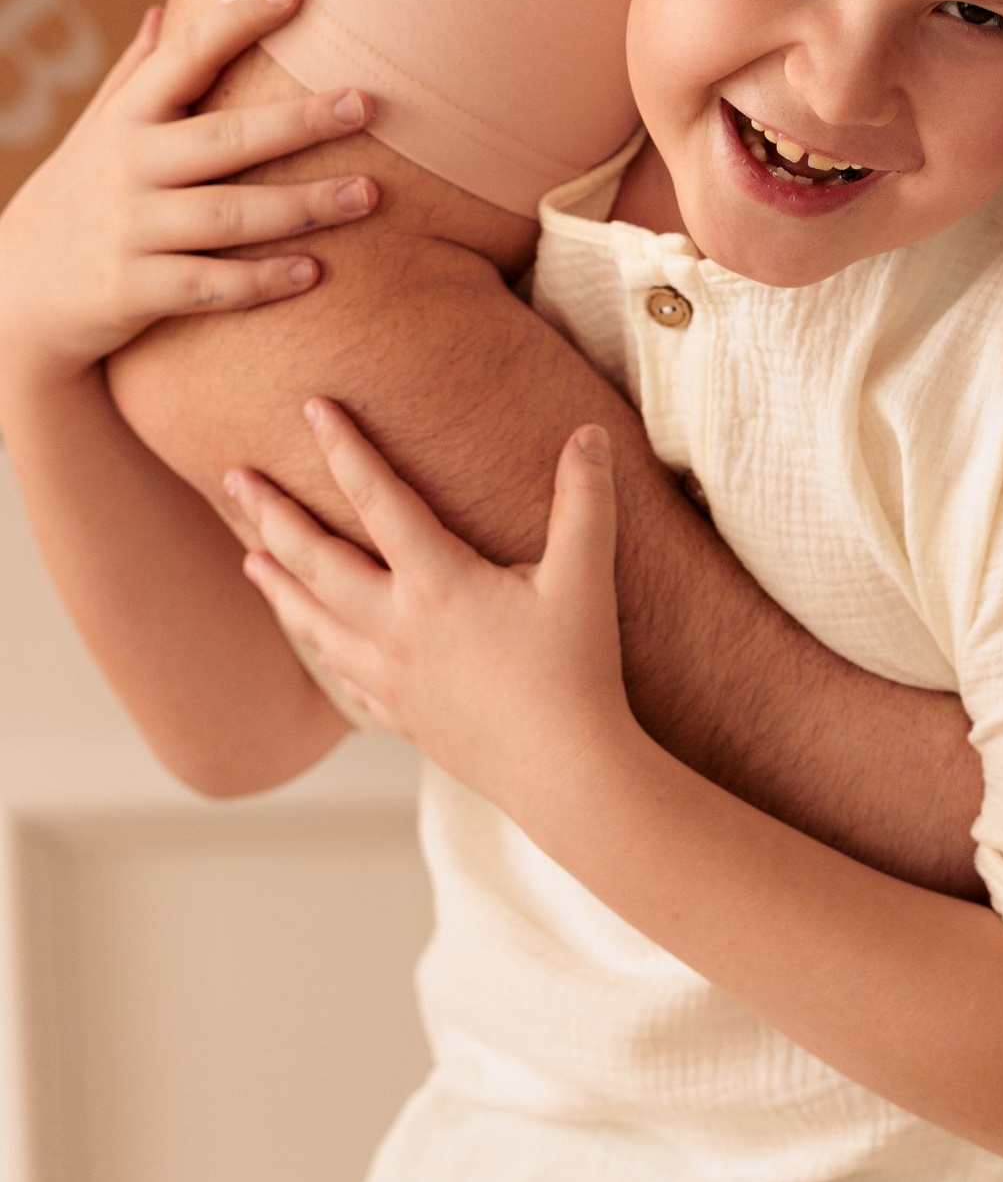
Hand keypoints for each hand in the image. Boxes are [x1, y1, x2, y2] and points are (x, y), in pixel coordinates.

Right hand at [0, 0, 374, 398]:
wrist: (13, 296)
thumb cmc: (75, 200)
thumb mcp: (93, 133)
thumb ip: (134, 76)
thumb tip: (164, 10)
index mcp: (127, 120)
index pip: (187, 57)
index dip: (239, 21)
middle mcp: (128, 168)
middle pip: (225, 138)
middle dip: (299, 121)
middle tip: (368, 103)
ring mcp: (130, 230)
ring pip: (228, 215)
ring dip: (302, 206)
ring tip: (370, 194)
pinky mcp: (134, 290)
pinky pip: (210, 286)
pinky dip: (261, 281)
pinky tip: (315, 272)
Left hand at [232, 400, 632, 814]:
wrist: (562, 774)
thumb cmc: (576, 674)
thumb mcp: (585, 579)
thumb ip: (585, 501)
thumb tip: (589, 434)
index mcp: (437, 583)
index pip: (377, 498)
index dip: (344, 447)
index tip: (312, 407)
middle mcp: (396, 626)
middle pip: (316, 559)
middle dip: (271, 514)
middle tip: (234, 477)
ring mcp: (389, 675)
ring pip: (313, 620)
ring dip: (276, 583)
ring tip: (248, 557)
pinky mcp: (399, 714)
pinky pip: (341, 673)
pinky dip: (316, 646)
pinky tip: (313, 638)